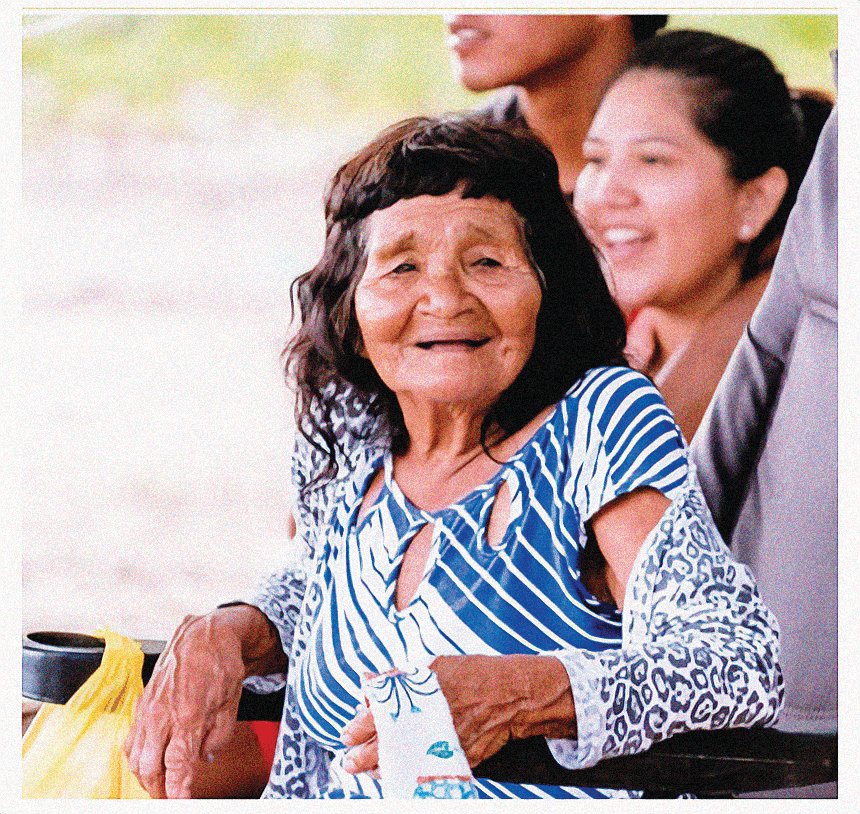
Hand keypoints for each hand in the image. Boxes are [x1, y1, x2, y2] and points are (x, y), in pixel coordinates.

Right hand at [124, 605, 284, 797]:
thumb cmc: (220, 663)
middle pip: (148, 767)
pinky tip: (147, 760)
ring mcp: (148, 708)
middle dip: (158, 789)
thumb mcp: (230, 702)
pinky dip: (137, 756)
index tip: (180, 802)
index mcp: (187, 716)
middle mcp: (161, 715)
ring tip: (159, 785)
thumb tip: (205, 758)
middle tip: (170, 798)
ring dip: (144, 775)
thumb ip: (218, 736)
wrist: (204, 633)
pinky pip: (131, 738)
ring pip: (134, 756)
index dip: (177, 789)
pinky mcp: (141, 702)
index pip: (176, 766)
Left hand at [340, 654, 575, 773]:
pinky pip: (427, 770)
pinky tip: (398, 776)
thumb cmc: (475, 674)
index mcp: (422, 693)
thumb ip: (402, 676)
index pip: (381, 713)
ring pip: (406, 761)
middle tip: (348, 762)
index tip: (347, 733)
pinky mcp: (457, 757)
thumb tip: (369, 681)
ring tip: (366, 772)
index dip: (361, 726)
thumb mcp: (437, 665)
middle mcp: (430, 719)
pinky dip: (411, 773)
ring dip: (382, 768)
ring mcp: (444, 741)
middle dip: (364, 756)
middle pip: (388, 743)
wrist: (514, 695)